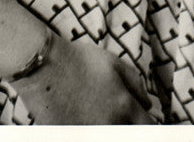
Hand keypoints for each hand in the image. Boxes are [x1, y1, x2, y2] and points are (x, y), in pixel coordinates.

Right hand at [11, 34, 153, 123]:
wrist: (44, 66)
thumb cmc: (78, 60)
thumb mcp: (113, 62)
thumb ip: (136, 82)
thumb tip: (148, 103)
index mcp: (124, 106)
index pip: (148, 127)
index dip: (149, 125)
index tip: (144, 121)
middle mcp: (110, 125)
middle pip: (130, 136)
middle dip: (129, 126)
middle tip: (119, 113)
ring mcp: (91, 134)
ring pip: (111, 137)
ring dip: (111, 126)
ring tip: (98, 112)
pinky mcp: (73, 137)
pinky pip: (88, 136)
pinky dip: (89, 129)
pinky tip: (83, 117)